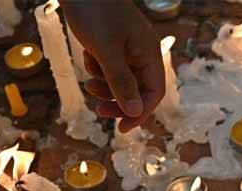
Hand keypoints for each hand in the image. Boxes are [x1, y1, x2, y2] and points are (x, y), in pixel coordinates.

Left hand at [60, 0, 164, 131]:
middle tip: (98, 111)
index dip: (140, 113)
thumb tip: (135, 112)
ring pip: (122, 80)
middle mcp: (142, 53)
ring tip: (88, 84)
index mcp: (148, 54)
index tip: (121, 128)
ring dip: (106, 88)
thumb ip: (121, 82)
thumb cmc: (95, 10)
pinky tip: (87, 58)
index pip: (154, 93)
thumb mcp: (106, 50)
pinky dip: (98, 69)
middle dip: (119, 102)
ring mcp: (128, 48)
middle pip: (138, 90)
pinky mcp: (113, 43)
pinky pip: (110, 66)